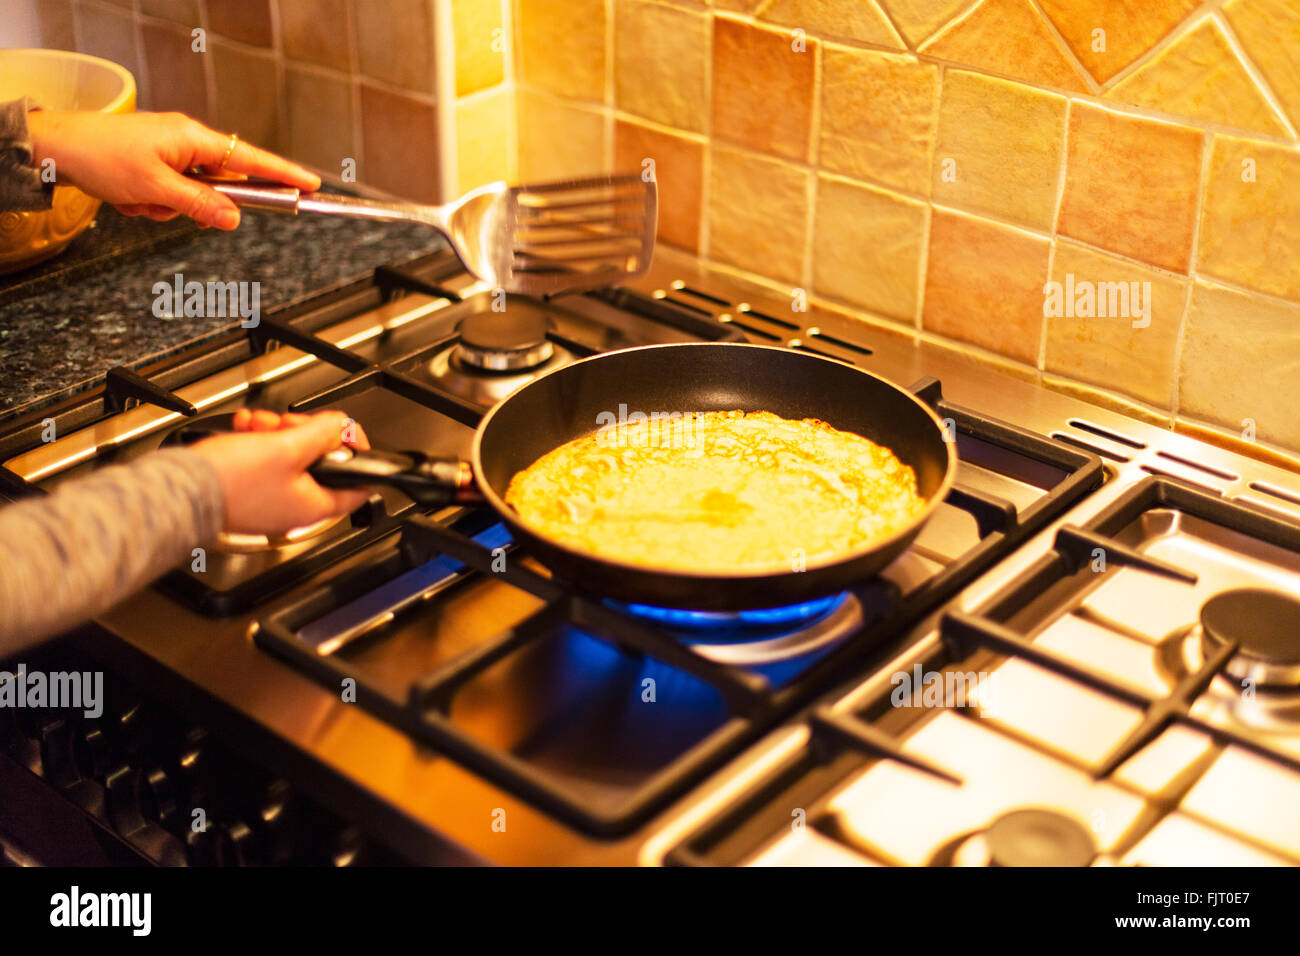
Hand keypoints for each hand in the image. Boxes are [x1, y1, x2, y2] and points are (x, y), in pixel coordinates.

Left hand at [25, 110, 319, 229]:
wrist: (61, 149)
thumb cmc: (103, 157)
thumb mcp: (157, 188)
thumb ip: (201, 205)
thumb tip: (235, 218)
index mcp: (195, 139)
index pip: (253, 160)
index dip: (285, 174)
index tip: (313, 185)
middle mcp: (190, 144)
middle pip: (224, 185)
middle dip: (200, 205)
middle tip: (170, 204)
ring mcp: (175, 155)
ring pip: (196, 197)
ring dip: (171, 208)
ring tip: (141, 199)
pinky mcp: (160, 166)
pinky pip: (174, 197)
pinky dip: (156, 205)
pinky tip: (133, 198)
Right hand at [193, 410, 371, 534]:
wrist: (180, 490)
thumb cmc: (231, 481)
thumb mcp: (288, 447)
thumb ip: (322, 434)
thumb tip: (342, 427)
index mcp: (315, 505)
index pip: (359, 484)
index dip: (356, 452)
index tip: (345, 433)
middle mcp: (296, 507)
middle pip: (320, 462)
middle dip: (306, 433)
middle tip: (290, 423)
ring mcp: (271, 499)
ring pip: (290, 456)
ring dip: (278, 432)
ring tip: (261, 424)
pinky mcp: (248, 491)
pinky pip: (263, 460)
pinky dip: (258, 440)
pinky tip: (245, 429)